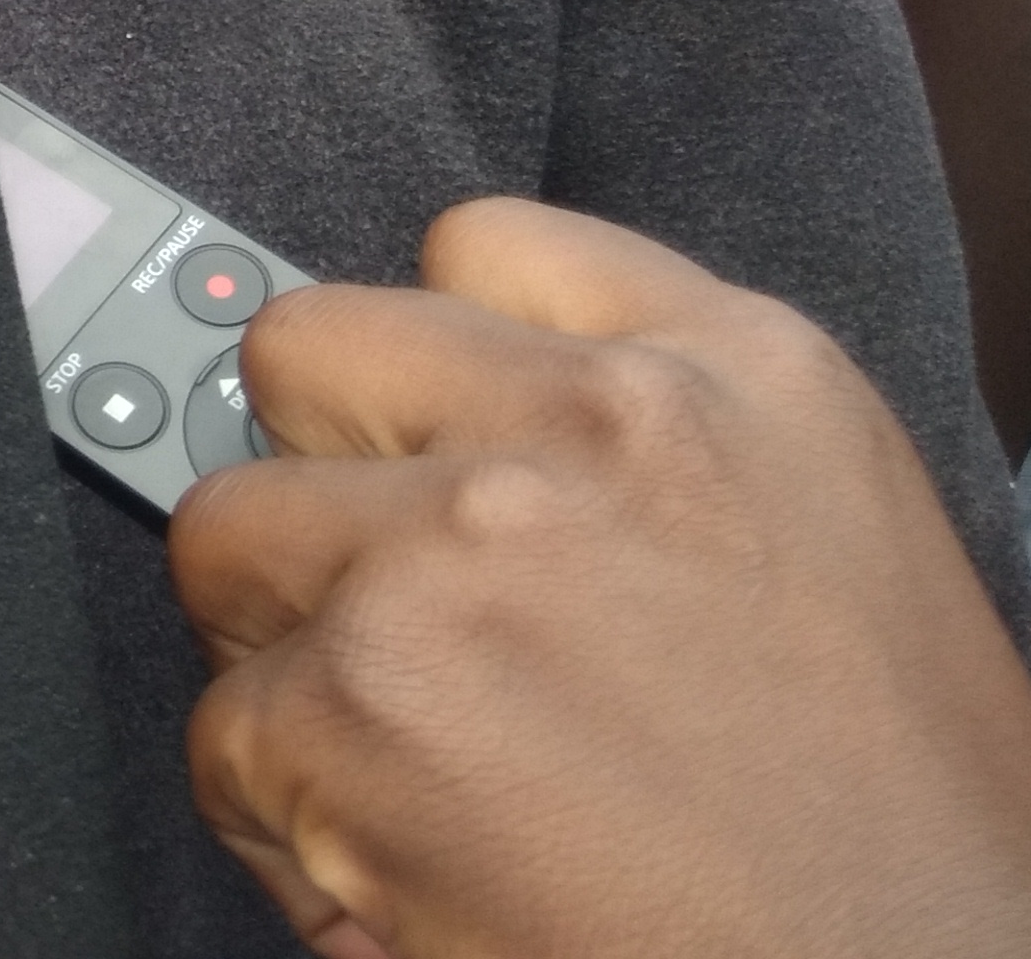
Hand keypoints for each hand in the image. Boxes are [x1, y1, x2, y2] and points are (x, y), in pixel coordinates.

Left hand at [170, 198, 1030, 958]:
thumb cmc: (893, 837)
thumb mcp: (825, 546)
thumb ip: (643, 447)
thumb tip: (448, 429)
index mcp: (747, 371)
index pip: (479, 249)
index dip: (428, 364)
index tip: (431, 441)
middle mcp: (602, 425)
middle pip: (306, 353)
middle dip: (319, 478)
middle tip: (393, 603)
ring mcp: (464, 548)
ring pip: (222, 530)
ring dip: (283, 644)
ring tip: (406, 748)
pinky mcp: (359, 697)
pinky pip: (223, 727)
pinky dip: (282, 817)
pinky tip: (400, 866)